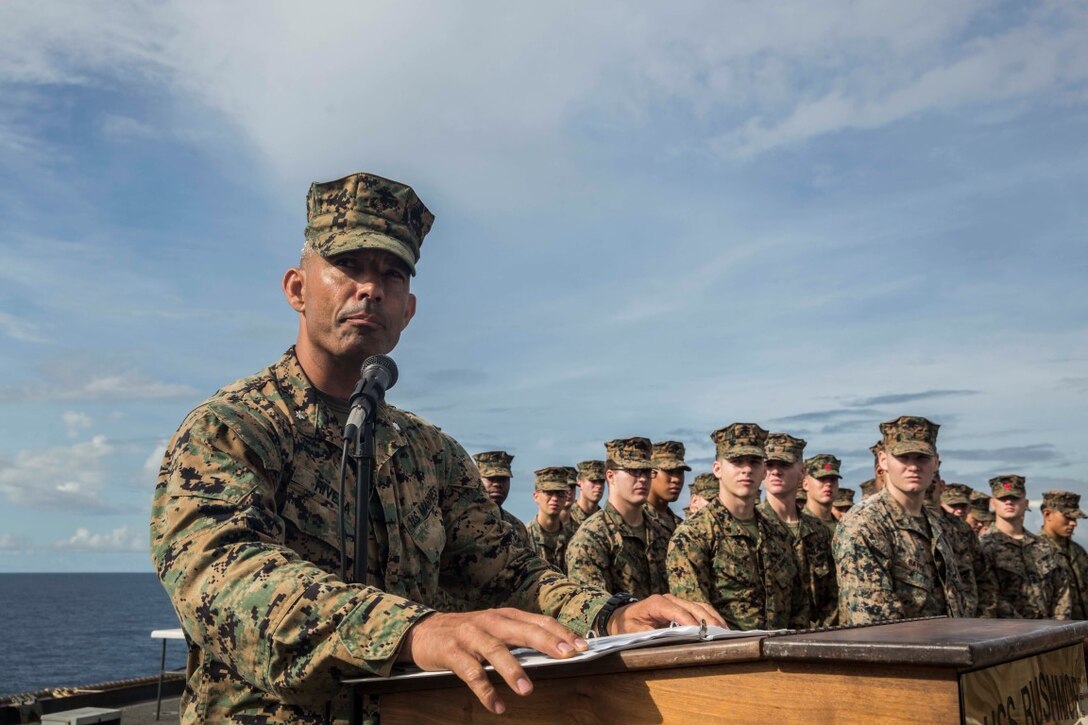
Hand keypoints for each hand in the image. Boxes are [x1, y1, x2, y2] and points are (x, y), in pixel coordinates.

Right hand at [398, 608, 587, 714]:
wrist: (424, 631)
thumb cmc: (467, 633)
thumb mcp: (494, 628)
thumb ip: (519, 637)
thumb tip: (555, 653)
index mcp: (504, 615)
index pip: (538, 621)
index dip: (560, 632)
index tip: (582, 646)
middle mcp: (490, 621)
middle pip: (522, 630)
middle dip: (546, 642)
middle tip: (566, 656)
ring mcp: (470, 635)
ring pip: (495, 650)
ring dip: (512, 670)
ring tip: (527, 690)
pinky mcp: (452, 652)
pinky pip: (471, 673)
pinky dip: (485, 690)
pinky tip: (497, 706)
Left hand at [607, 593, 725, 634]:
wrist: (623, 616)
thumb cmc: (626, 625)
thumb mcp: (631, 631)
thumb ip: (646, 634)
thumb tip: (663, 639)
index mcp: (656, 603)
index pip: (677, 611)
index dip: (690, 622)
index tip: (701, 634)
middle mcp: (669, 599)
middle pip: (693, 607)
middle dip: (707, 621)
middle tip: (720, 635)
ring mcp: (676, 601)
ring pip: (700, 606)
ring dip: (713, 619)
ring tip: (725, 633)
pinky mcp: (682, 606)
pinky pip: (700, 609)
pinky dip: (711, 617)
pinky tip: (720, 628)